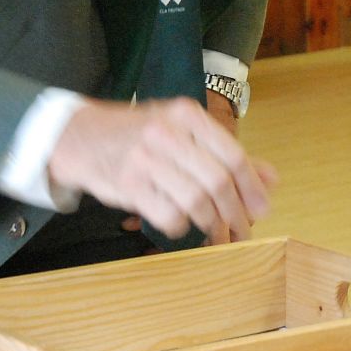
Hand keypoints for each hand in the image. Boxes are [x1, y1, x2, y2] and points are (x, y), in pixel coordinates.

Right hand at [48, 98, 276, 241]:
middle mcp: (167, 132)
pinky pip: (168, 216)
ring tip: (217, 235)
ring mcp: (145, 158)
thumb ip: (226, 153)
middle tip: (243, 231)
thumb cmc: (140, 134)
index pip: (234, 156)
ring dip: (212, 225)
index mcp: (187, 115)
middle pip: (218, 182)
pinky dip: (181, 227)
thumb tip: (270, 179)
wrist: (79, 136)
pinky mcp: (127, 185)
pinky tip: (181, 225)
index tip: (262, 210)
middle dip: (236, 213)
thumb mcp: (183, 131)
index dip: (252, 188)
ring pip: (196, 202)